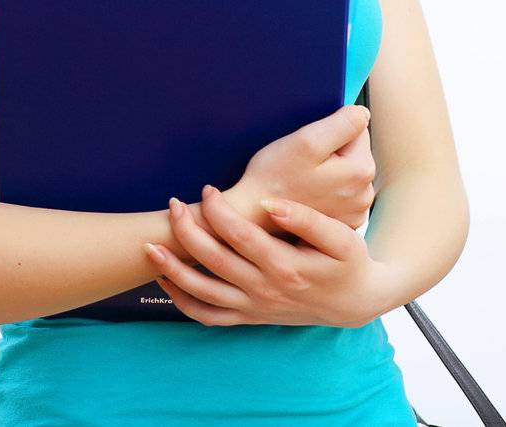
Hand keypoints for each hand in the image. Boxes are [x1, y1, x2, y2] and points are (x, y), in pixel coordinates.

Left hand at [145, 186, 396, 328]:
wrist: (355, 302)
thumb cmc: (348, 262)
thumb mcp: (341, 238)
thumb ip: (307, 219)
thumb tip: (270, 203)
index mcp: (287, 267)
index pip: (241, 236)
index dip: (218, 211)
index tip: (206, 189)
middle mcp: (266, 290)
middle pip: (215, 261)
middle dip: (187, 232)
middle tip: (173, 205)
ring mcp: (255, 307)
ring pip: (205, 293)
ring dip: (174, 271)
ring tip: (150, 247)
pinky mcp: (249, 317)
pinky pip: (209, 316)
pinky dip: (183, 302)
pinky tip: (166, 280)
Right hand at [225, 105, 375, 231]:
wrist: (252, 216)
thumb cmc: (273, 177)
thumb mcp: (305, 141)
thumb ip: (342, 124)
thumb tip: (362, 114)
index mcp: (361, 171)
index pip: (357, 129)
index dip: (330, 129)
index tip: (309, 145)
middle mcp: (364, 194)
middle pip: (354, 152)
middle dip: (331, 149)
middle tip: (302, 161)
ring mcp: (355, 211)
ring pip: (346, 171)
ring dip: (328, 168)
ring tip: (302, 177)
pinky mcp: (342, 221)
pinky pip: (340, 192)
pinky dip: (325, 188)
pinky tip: (306, 192)